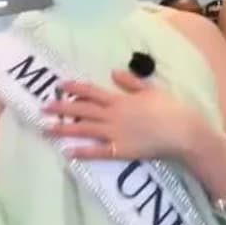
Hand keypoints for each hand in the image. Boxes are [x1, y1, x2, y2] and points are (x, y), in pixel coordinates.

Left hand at [43, 70, 197, 161]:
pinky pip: (97, 152)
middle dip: (62, 107)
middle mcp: (113, 115)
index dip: (74, 88)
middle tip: (43, 107)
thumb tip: (113, 72)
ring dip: (64, 128)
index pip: (91, 91)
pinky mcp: (120, 151)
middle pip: (82, 110)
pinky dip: (82, 152)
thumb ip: (130, 82)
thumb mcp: (150, 89)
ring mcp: (115, 133)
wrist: (181, 132)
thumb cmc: (169, 109)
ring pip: (84, 130)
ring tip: (46, 127)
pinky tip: (67, 152)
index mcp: (120, 99)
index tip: (59, 85)